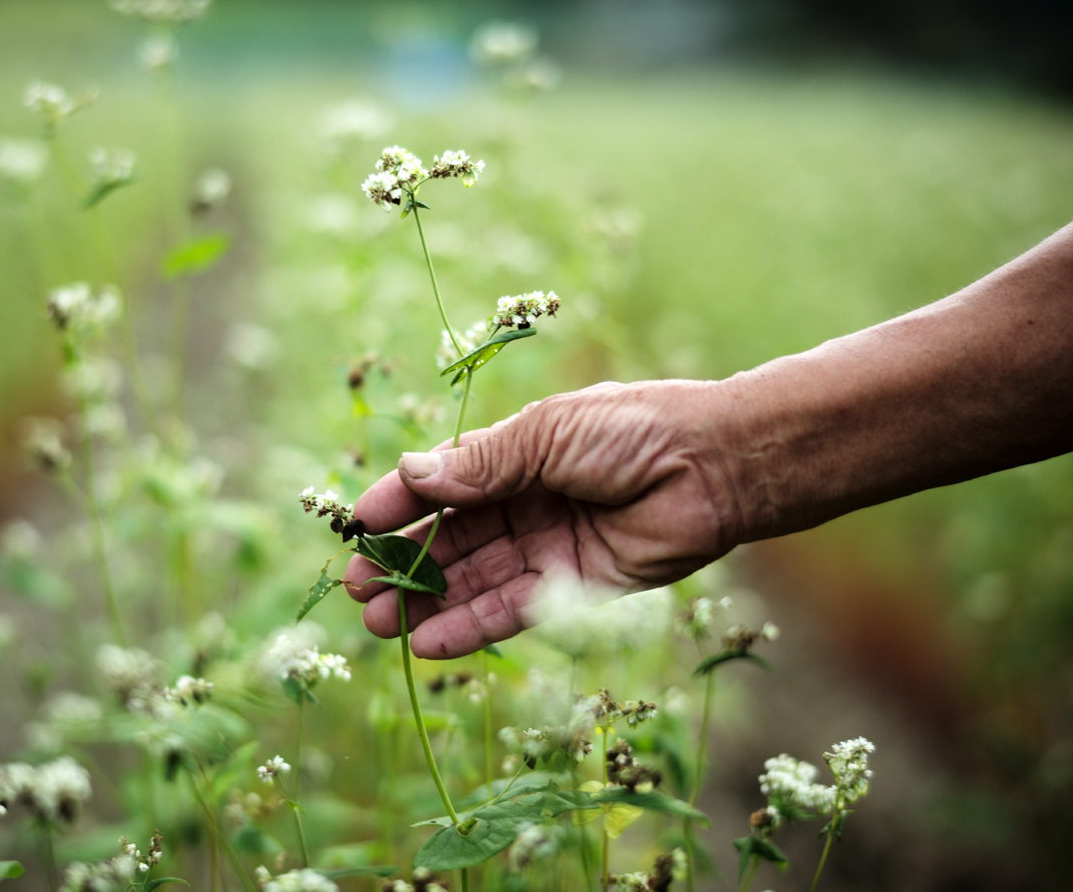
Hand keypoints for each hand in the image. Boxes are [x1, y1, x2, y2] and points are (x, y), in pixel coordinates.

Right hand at [343, 379, 745, 657]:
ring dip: (428, 603)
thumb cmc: (634, 430)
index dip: (400, 505)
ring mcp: (547, 548)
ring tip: (379, 624)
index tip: (357, 528)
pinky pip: (512, 611)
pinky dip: (471, 627)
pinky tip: (430, 641)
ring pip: (474, 581)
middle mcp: (526, 502)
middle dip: (404, 564)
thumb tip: (410, 474)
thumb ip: (481, 464)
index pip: (443, 485)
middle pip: (451, 540)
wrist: (715, 467)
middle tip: (359, 590)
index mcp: (516, 455)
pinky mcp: (574, 590)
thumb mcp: (547, 435)